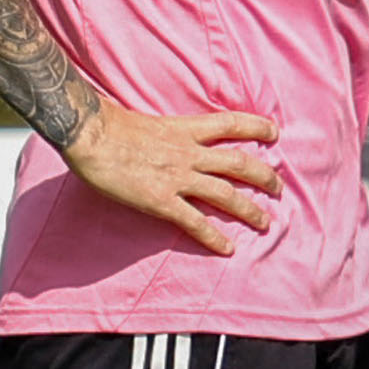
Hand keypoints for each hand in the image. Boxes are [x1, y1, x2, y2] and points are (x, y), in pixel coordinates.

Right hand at [64, 107, 278, 254]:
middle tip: (278, 188)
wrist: (89, 134)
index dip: (256, 126)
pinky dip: (213, 236)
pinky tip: (226, 248)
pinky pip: (194, 221)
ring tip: (264, 222)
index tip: (274, 132)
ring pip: (226, 194)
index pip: (230, 123)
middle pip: (239, 163)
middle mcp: (188, 153)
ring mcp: (177, 177)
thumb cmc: (107, 124)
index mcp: (183, 129)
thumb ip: (163, 131)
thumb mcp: (145, 120)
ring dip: (249, 209)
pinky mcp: (161, 200)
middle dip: (264, 176)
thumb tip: (161, 137)